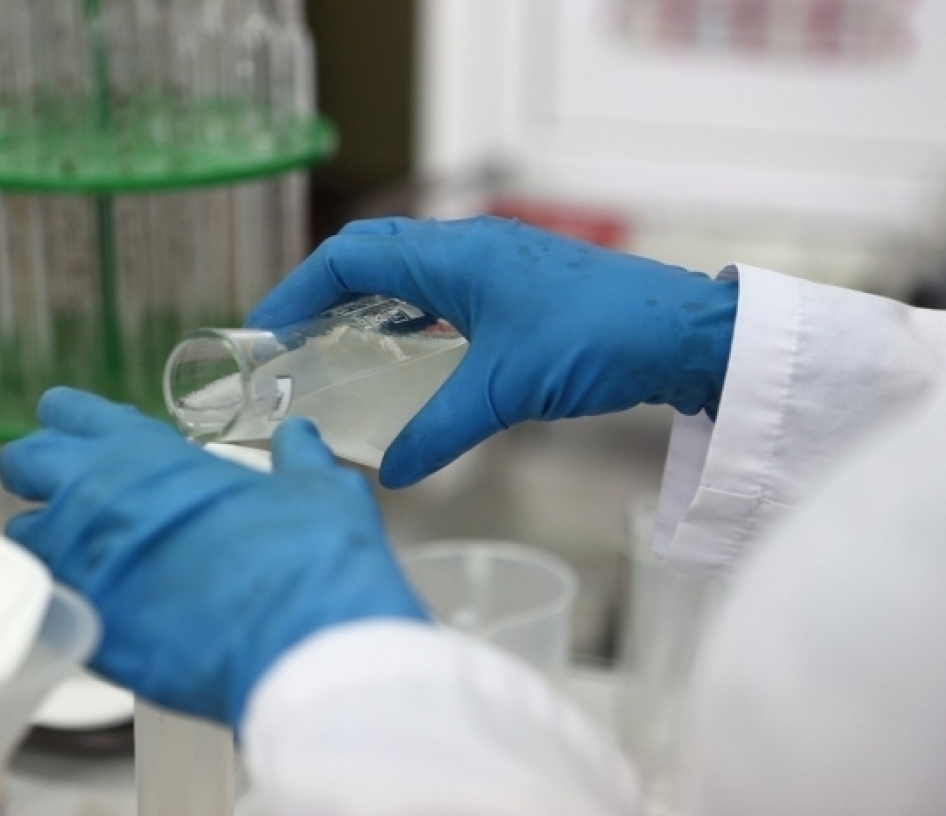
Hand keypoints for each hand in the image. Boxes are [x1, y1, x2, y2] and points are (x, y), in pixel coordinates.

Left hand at [0, 388, 427, 728]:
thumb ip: (297, 457)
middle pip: (23, 463)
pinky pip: (48, 603)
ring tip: (96, 560)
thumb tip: (299, 436)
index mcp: (146, 453)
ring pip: (23, 537)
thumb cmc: (308, 556)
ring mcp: (80, 562)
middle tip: (81, 495)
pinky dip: (71, 600)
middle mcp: (96, 496)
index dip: (72, 424)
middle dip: (41, 475)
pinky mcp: (81, 627)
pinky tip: (111, 611)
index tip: (84, 438)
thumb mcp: (317, 489)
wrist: (301, 642)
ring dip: (50, 541)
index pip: (71, 414)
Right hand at [247, 216, 738, 488]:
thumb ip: (439, 431)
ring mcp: (496, 262)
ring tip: (336, 348)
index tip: (263, 330)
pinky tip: (408, 354)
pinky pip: (443, 291)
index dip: (296, 290)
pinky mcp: (519, 286)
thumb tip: (394, 475)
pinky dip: (409, 316)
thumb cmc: (594, 340)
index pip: (348, 256)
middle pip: (370, 256)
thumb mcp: (503, 392)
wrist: (683, 331)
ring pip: (408, 272)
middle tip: (291, 342)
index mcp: (451, 253)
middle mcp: (467, 246)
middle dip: (322, 294)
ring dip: (366, 304)